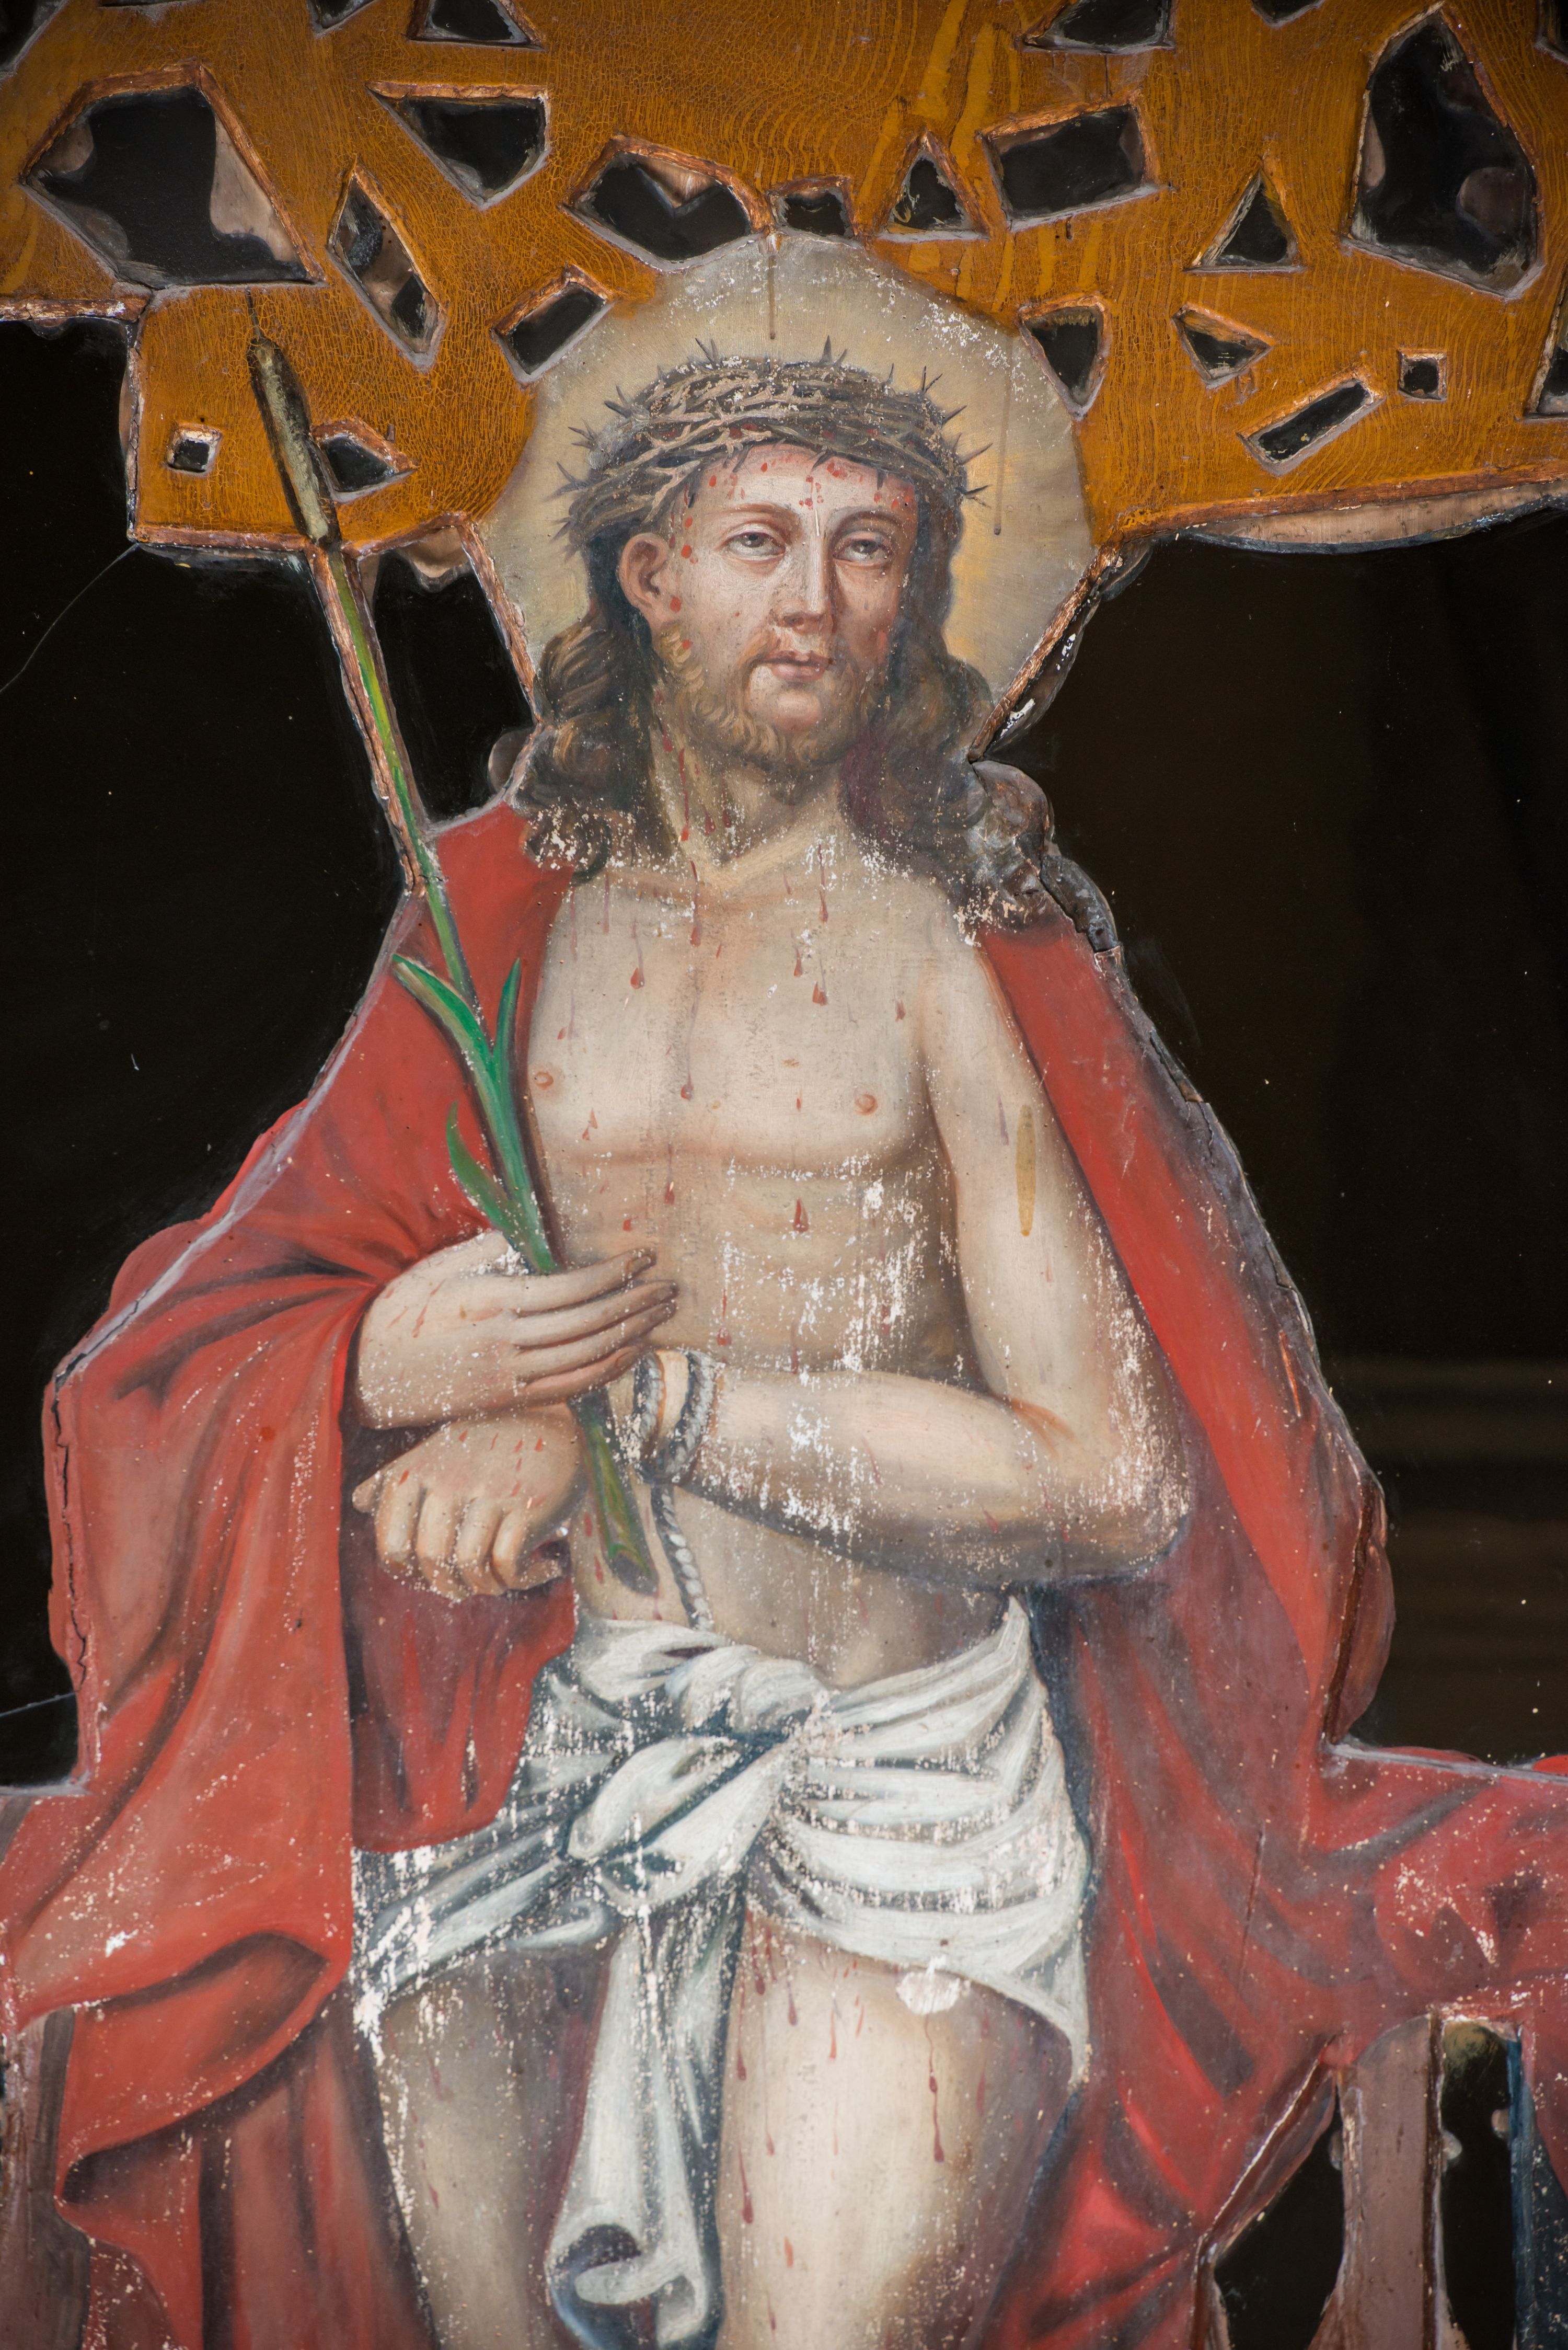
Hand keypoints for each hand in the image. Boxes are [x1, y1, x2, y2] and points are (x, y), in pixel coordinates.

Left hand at [351, 1409, 582, 1597]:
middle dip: (450, 1586)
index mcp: (415, 1472)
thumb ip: (393, 1477)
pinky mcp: (529, 1504)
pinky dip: (523, 1579)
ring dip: (486, 1587)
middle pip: (431, 1562)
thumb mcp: (433, 1451)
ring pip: (469, 1568)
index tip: (433, 1575)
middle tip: (470, 1584)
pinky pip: (509, 1563)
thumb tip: (358, 1501)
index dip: (410, 1574)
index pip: (392, 1548)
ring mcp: (489, 1492)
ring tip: (501, 1579)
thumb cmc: (484, 1442)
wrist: (547, 1414)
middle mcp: (448, 1481)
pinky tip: (542, 1567)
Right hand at [353, 1232, 676, 1427]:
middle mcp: (507, 1343)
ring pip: (588, 1360)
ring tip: (660, 1316)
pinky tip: (630, 1353)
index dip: (613, 1274)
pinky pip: (572, 1388)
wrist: (362, 1377)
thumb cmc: (396, 1315)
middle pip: (590, 1325)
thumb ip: (485, 1250)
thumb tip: (529, 1236)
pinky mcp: (509, 1400)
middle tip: (670, 1287)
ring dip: (631, 1336)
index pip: (571, 1289)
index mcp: (491, 1303)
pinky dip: (608, 1370)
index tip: (643, 1257)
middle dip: (635, 1304)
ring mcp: (510, 1377)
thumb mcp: (435, 1270)